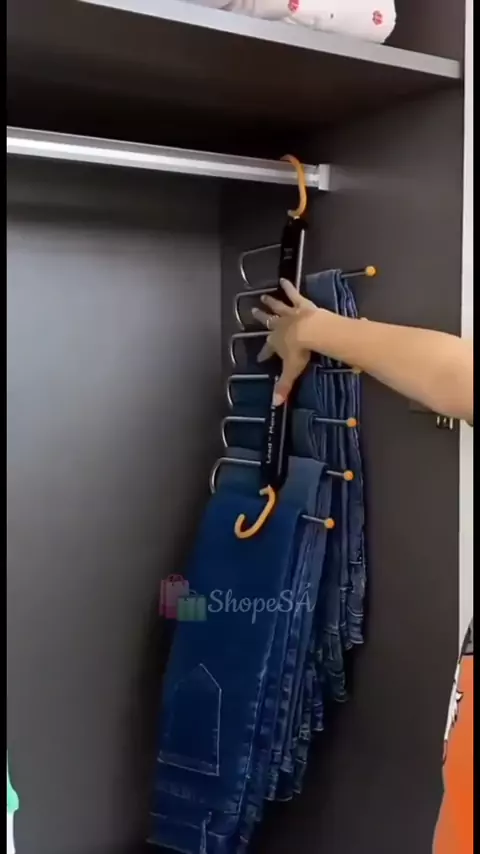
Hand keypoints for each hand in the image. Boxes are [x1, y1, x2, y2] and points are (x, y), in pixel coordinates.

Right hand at [252, 278, 317, 405]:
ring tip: (263, 296)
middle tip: (253, 310)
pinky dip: (288, 286)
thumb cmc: (300, 352)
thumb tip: (275, 404)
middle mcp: (279, 326)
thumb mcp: (291, 370)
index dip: (264, 354)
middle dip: (261, 318)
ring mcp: (289, 314)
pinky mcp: (301, 304)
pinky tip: (284, 279)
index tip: (260, 357)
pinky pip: (293, 294)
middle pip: (268, 322)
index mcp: (275, 342)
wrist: (312, 332)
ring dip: (270, 302)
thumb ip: (284, 386)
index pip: (268, 350)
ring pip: (277, 307)